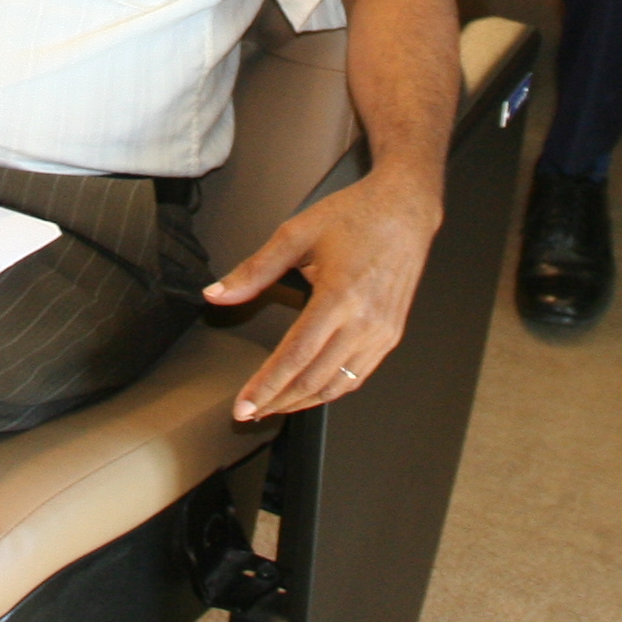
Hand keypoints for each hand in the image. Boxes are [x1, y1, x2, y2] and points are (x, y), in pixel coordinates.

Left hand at [205, 166, 441, 419]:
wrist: (405, 209)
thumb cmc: (354, 215)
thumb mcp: (295, 234)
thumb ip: (254, 270)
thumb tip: (216, 293)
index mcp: (339, 295)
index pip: (294, 356)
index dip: (265, 386)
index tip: (243, 406)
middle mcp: (364, 321)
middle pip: (314, 379)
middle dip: (278, 402)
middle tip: (249, 413)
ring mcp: (381, 333)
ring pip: (337, 386)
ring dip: (302, 402)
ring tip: (274, 406)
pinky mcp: (390, 336)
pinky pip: (357, 376)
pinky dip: (330, 391)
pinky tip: (309, 391)